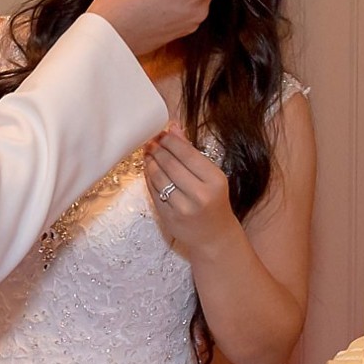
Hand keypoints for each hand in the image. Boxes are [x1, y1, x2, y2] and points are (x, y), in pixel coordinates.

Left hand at [143, 125, 237, 258]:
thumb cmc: (214, 201)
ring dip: (150, 162)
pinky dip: (149, 178)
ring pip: (159, 178)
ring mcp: (183, 208)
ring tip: (148, 152)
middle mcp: (200, 195)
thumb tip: (173, 127)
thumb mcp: (211, 176)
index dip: (170, 141)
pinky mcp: (169, 218)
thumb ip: (191, 152)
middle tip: (151, 140)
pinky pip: (154, 192)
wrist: (214, 236)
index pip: (186, 154)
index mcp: (215, 181)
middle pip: (170, 164)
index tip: (162, 133)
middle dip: (158, 149)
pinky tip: (149, 169)